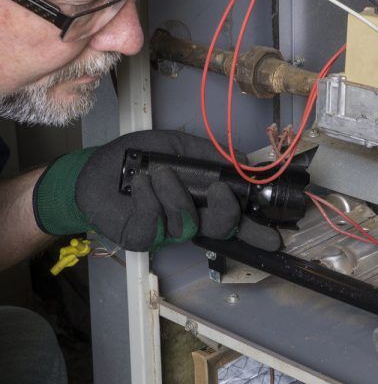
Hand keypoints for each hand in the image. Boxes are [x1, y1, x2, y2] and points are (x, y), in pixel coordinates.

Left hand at [33, 130, 280, 251]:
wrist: (96, 169)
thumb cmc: (138, 158)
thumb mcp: (177, 146)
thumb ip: (210, 154)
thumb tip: (243, 159)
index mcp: (201, 201)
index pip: (234, 220)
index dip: (255, 231)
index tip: (275, 237)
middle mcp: (188, 219)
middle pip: (219, 228)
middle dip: (226, 214)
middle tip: (221, 192)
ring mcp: (165, 232)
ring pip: (187, 223)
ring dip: (175, 194)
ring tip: (159, 173)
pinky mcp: (141, 237)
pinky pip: (155, 223)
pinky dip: (149, 198)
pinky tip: (140, 183)